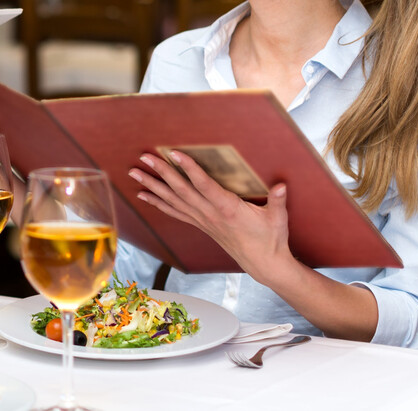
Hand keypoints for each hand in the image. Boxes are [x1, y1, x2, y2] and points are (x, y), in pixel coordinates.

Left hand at [130, 151, 291, 283]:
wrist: (264, 265)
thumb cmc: (271, 239)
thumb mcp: (278, 219)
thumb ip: (278, 200)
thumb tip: (281, 185)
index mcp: (227, 209)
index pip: (203, 184)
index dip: (188, 168)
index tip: (173, 153)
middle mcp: (210, 214)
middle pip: (180, 190)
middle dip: (161, 172)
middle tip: (144, 157)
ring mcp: (203, 221)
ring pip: (172, 201)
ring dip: (153, 186)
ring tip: (135, 173)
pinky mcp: (201, 225)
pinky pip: (175, 212)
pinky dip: (158, 203)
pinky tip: (145, 196)